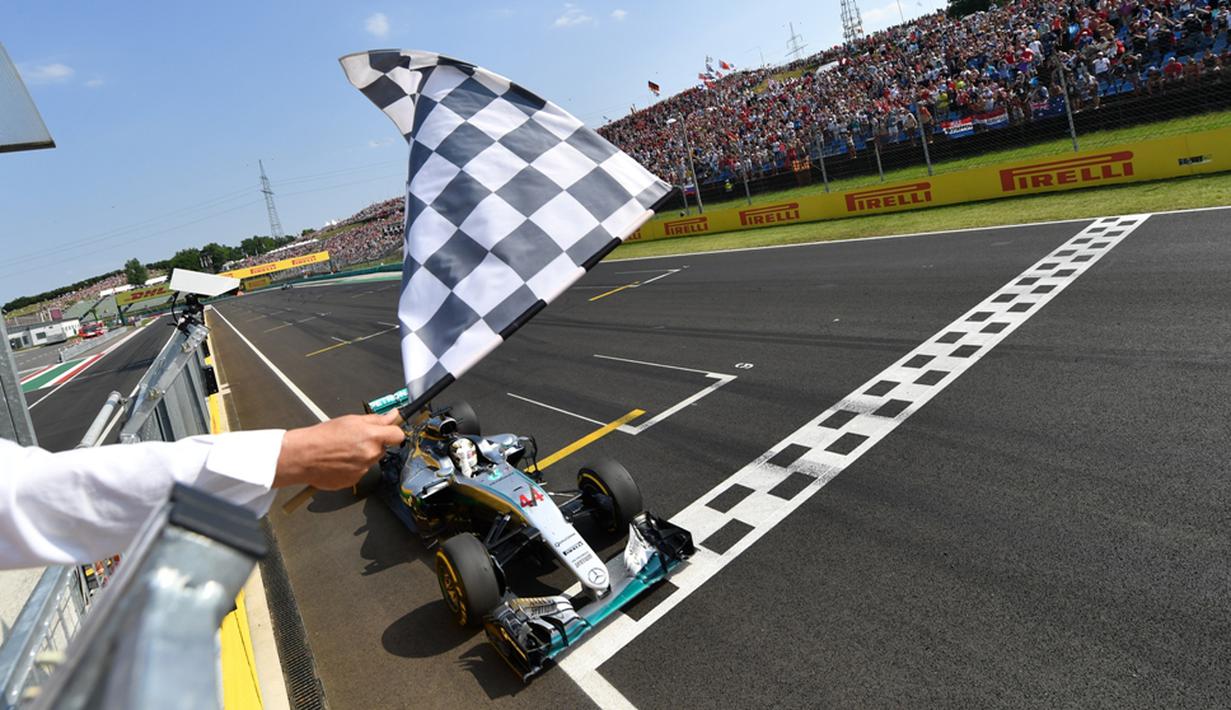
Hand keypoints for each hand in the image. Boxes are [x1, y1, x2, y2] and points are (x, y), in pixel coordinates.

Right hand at [274, 412, 404, 489]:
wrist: (303, 456)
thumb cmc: (322, 437)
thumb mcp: (350, 420)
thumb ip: (375, 419)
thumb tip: (392, 415)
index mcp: (371, 437)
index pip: (398, 435)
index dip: (394, 432)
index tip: (390, 431)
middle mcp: (370, 455)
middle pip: (383, 448)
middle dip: (374, 443)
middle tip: (355, 439)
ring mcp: (363, 470)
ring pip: (370, 460)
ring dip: (362, 455)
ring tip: (343, 450)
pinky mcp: (354, 480)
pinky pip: (360, 471)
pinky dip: (353, 466)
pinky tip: (339, 461)